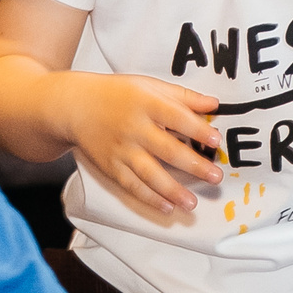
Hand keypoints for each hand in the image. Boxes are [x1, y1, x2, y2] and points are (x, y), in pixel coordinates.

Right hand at [61, 73, 220, 214]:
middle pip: (167, 150)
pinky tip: (167, 207)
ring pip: (150, 174)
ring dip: (173, 191)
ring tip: (192, 203)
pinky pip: (132, 186)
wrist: (77, 106)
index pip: (177, 117)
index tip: (216, 140)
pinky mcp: (111, 166)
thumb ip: (183, 96)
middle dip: (194, 165)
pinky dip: (150, 198)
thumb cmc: (118, 94)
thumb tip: (214, 104)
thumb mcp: (150, 86)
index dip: (197, 130)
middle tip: (215, 176)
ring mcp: (122, 150)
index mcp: (146, 104)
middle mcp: (134, 128)